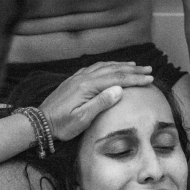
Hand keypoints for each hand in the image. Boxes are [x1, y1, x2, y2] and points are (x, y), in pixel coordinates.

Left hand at [39, 61, 153, 140]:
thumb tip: (119, 89)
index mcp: (87, 86)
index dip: (135, 78)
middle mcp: (83, 78)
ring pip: (103, 66)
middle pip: (112, 69)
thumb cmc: (61, 125)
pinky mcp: (73, 81)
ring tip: (134, 65)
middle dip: (132, 69)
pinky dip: (107, 66)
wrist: (40, 122)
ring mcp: (77, 78)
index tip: (149, 79)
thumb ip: (100, 103)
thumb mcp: (82, 118)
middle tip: (148, 69)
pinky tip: (111, 67)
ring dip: (120, 65)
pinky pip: (94, 68)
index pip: (117, 79)